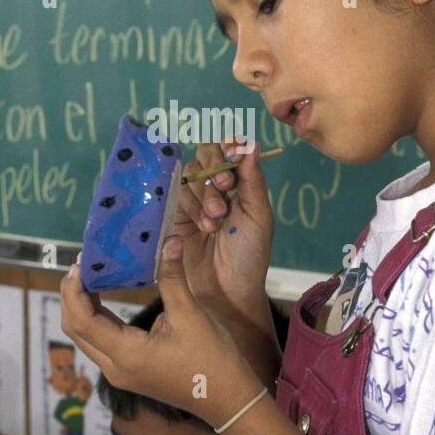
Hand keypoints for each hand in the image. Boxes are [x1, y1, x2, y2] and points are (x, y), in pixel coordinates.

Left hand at [59, 237, 261, 427]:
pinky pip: (101, 343)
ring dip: (82, 308)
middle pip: (76, 330)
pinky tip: (105, 298)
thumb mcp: (191, 315)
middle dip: (72, 297)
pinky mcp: (129, 373)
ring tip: (91, 277)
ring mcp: (121, 374)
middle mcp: (115, 368)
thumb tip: (169, 241)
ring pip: (86, 338)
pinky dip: (97, 319)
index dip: (74, 290)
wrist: (228, 400)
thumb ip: (173, 277)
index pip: (82, 320)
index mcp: (127, 354)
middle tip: (82, 267)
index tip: (80, 264)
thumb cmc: (213, 360)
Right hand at [173, 141, 273, 310]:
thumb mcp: (258, 215)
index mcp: (241, 182)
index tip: (232, 158)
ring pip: (190, 175)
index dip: (228, 147)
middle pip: (205, 154)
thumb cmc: (249, 254)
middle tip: (226, 189)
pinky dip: (190, 207)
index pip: (229, 148)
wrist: (226, 291)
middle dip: (215, 169)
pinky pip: (176, 195)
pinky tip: (202, 227)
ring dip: (204, 195)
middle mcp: (217, 186)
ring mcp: (195, 199)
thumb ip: (253, 179)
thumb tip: (251, 143)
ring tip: (215, 222)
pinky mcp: (176, 214)